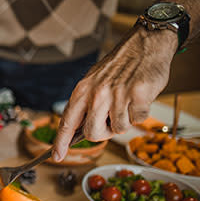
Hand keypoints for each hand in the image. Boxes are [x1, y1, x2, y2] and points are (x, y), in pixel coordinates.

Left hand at [52, 26, 177, 161]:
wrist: (144, 44)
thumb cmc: (119, 66)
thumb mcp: (94, 81)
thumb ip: (86, 104)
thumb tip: (79, 131)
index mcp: (82, 91)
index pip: (67, 122)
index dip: (60, 142)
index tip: (56, 156)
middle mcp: (96, 94)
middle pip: (93, 133)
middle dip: (103, 133)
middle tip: (111, 121)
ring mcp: (117, 95)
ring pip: (119, 129)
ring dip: (125, 120)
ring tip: (127, 101)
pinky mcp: (138, 95)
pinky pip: (138, 120)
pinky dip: (141, 113)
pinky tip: (139, 97)